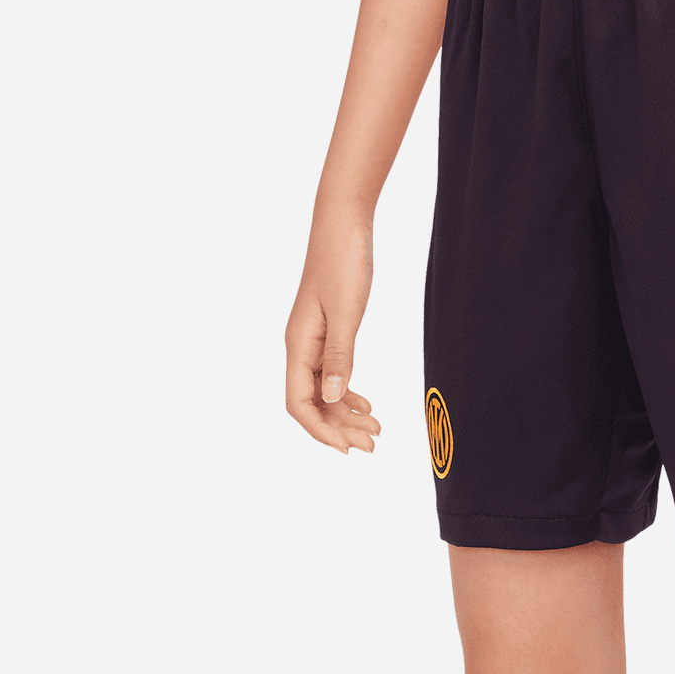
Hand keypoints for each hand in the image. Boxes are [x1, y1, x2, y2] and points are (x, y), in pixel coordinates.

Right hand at [284, 212, 382, 453]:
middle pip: (312, 403)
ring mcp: (313, 341)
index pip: (298, 403)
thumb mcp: (346, 312)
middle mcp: (300, 347)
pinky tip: (367, 405)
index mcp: (298, 345)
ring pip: (323, 392)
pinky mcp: (327, 333)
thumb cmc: (342, 262)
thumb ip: (339, 357)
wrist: (343, 224)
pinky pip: (332, 374)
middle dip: (339, 429)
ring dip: (346, 415)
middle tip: (373, 446)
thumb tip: (330, 398)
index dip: (320, 430)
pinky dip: (347, 394)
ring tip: (376, 431)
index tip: (347, 449)